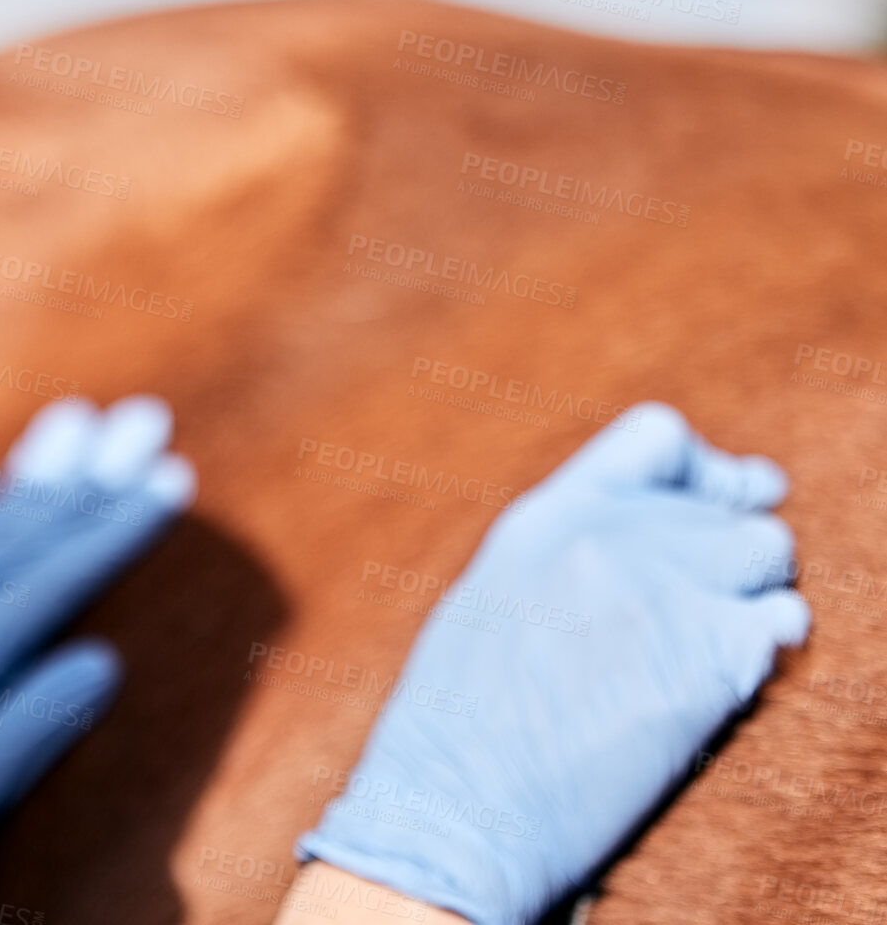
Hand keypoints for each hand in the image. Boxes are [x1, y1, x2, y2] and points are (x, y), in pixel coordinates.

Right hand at [296, 402, 808, 924]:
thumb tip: (643, 550)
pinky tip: (722, 680)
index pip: (656, 439)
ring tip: (714, 640)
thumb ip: (564, 556)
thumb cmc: (459, 727)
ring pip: (767, 551)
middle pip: (724, 508)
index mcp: (545, 517)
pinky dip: (764, 649)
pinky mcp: (710, 656)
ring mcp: (664, 587)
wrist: (462, 802)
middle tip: (717, 598)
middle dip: (727, 552)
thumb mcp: (491, 600)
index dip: (702, 471)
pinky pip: (783, 622)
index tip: (722, 500)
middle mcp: (608, 535)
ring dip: (752, 593)